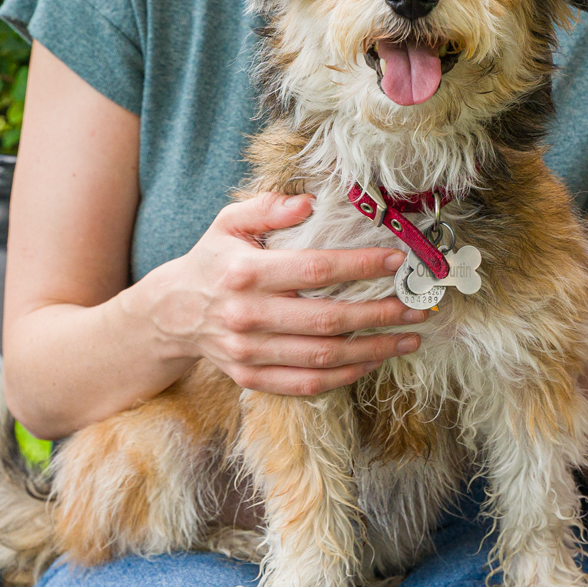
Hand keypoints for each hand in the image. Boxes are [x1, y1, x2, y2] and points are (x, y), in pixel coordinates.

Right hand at [140, 192, 424, 394]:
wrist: (169, 315)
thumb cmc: (212, 262)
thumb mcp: (228, 223)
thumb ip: (267, 207)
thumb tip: (309, 202)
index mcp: (245, 273)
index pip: (314, 270)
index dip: (359, 266)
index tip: (397, 260)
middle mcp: (248, 316)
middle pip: (327, 320)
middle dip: (380, 315)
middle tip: (417, 307)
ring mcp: (249, 353)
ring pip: (323, 358)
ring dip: (373, 350)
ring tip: (409, 337)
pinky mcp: (251, 378)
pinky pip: (307, 384)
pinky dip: (345, 376)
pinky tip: (374, 361)